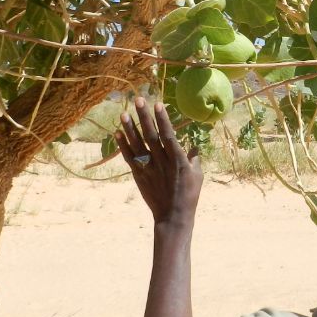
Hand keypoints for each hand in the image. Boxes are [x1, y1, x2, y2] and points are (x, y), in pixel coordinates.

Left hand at [116, 98, 203, 227]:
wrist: (173, 216)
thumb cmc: (189, 195)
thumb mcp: (198, 176)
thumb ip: (195, 159)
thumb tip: (194, 146)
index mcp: (178, 160)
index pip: (168, 135)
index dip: (163, 119)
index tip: (158, 104)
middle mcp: (162, 162)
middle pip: (151, 135)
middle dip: (145, 117)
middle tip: (138, 100)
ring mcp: (149, 168)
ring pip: (138, 145)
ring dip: (131, 128)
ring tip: (124, 113)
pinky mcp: (139, 175)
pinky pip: (130, 158)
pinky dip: (123, 146)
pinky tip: (118, 133)